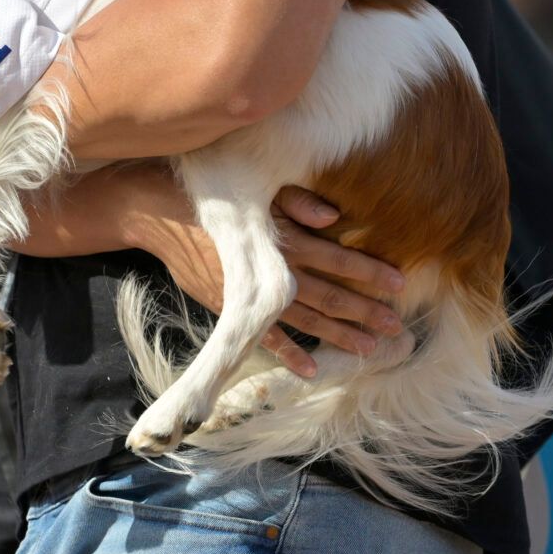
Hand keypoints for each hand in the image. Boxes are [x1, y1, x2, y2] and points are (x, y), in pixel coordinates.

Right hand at [127, 173, 405, 378]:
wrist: (153, 209)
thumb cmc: (207, 189)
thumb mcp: (250, 184)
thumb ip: (293, 199)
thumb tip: (334, 217)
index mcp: (279, 236)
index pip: (334, 256)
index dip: (368, 271)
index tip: (399, 284)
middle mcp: (268, 268)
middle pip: (326, 293)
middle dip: (363, 310)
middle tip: (395, 326)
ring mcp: (248, 291)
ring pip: (302, 318)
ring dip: (336, 335)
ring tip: (368, 348)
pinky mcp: (228, 304)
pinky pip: (263, 336)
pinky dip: (289, 352)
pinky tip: (312, 368)